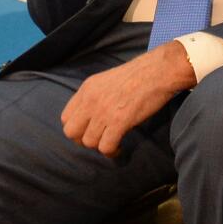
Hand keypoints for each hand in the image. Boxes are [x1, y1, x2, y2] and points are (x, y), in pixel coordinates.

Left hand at [61, 43, 198, 156]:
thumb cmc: (137, 76)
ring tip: (112, 143)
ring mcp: (103, 111)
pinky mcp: (119, 121)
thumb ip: (93, 97)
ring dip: (100, 147)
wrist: (157, 72)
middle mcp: (90, 100)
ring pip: (89, 142)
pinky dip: (112, 151)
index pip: (65, 117)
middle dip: (82, 141)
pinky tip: (119, 147)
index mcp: (86, 89)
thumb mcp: (105, 81)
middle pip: (71, 132)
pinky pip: (106, 146)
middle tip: (98, 140)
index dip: (76, 128)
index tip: (89, 130)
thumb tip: (89, 118)